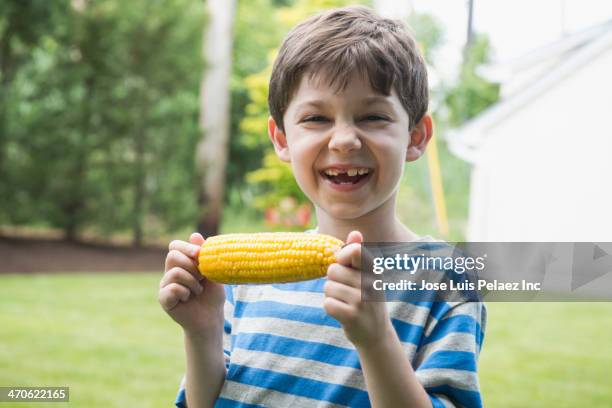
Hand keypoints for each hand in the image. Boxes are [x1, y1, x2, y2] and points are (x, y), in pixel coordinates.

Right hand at [159, 232, 225, 336]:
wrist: (211, 318)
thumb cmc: (213, 295)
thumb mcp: (212, 272)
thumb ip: (204, 255)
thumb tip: (194, 235)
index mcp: (181, 264)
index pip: (175, 246)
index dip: (186, 247)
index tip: (199, 254)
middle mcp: (170, 272)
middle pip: (172, 255)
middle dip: (191, 265)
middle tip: (201, 277)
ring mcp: (165, 285)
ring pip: (174, 272)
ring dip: (192, 282)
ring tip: (198, 291)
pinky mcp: (163, 299)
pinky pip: (172, 288)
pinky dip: (185, 293)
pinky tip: (188, 299)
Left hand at [323, 231, 391, 348]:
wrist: (376, 335)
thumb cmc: (366, 299)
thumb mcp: (366, 276)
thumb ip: (358, 254)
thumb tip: (354, 232)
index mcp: (374, 270)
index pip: (354, 251)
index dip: (342, 257)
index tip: (345, 267)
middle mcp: (370, 283)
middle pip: (333, 270)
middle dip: (334, 281)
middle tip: (346, 292)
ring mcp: (362, 300)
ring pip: (328, 287)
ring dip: (332, 296)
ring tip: (346, 303)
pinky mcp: (352, 316)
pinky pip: (328, 303)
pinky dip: (331, 309)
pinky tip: (343, 314)